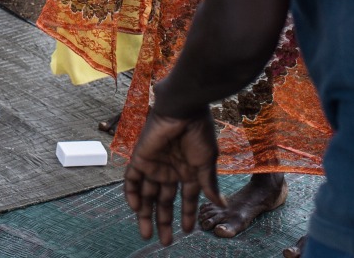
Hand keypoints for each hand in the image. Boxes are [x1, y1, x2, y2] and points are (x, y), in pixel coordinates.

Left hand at [124, 106, 222, 245]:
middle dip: (164, 221)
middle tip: (164, 242)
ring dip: (146, 214)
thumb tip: (221, 205)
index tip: (188, 232)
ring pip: (146, 195)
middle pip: (164, 201)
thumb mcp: (207, 162)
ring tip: (147, 235)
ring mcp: (155, 165)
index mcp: (189, 171)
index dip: (187, 215)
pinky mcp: (140, 158)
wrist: (182, 110)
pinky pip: (131, 180)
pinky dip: (131, 195)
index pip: (186, 198)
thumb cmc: (198, 133)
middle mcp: (171, 170)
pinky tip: (136, 210)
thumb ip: (208, 184)